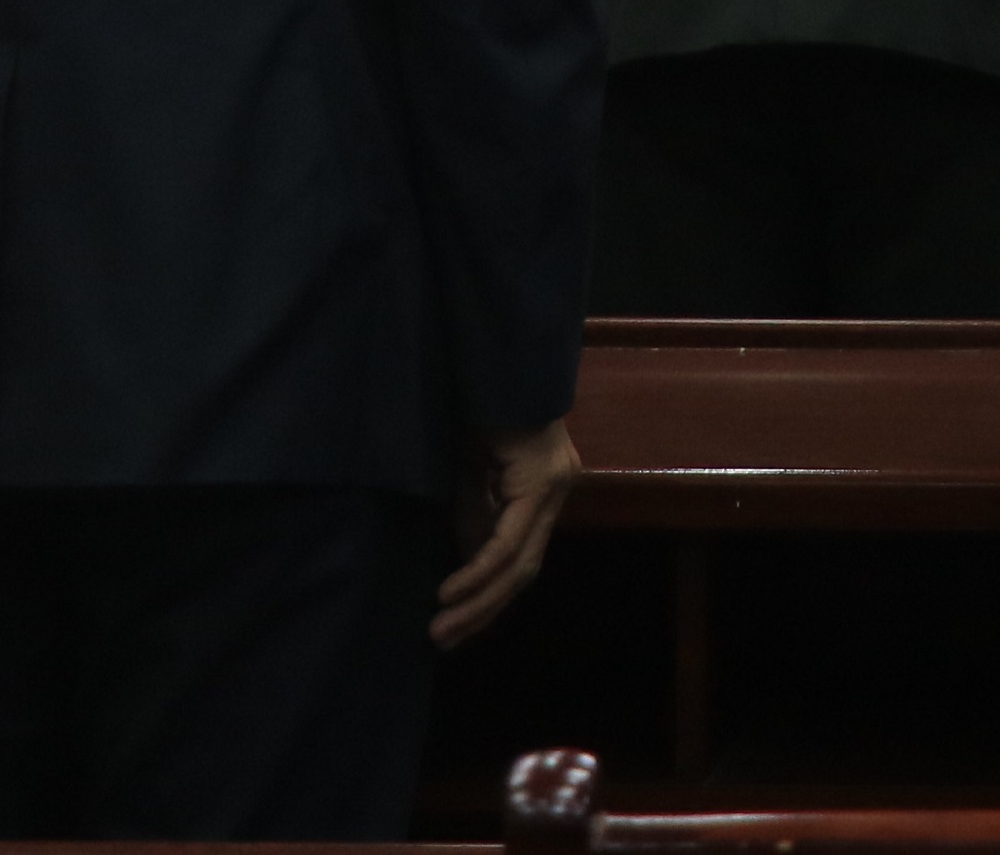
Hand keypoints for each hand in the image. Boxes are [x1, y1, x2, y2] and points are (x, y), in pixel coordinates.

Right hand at [437, 418, 579, 647]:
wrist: (490, 359)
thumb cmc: (475, 407)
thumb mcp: (467, 473)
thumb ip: (472, 516)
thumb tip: (466, 566)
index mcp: (542, 489)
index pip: (521, 558)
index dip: (490, 598)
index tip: (457, 629)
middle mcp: (557, 489)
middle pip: (524, 570)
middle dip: (482, 610)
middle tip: (444, 640)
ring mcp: (554, 484)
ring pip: (519, 563)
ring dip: (477, 601)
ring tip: (441, 628)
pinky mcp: (542, 479)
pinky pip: (509, 539)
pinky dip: (478, 569)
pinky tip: (450, 592)